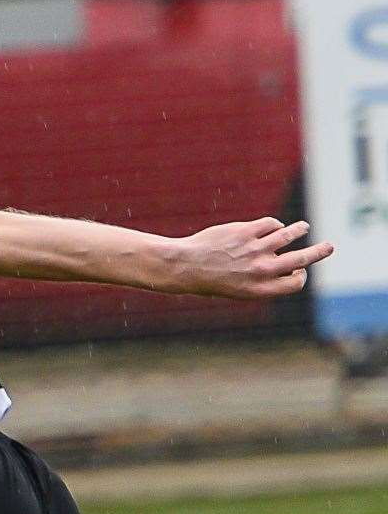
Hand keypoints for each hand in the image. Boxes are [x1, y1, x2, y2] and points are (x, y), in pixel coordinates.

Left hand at [179, 218, 333, 297]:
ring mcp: (254, 249)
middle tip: (329, 247)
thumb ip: (260, 281)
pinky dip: (274, 225)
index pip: (294, 284)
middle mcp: (261, 270)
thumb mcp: (236, 289)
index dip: (300, 277)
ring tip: (303, 227)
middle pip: (301, 259)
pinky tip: (273, 226)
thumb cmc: (208, 280)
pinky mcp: (246, 232)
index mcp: (259, 289)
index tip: (299, 271)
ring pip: (289, 235)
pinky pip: (270, 224)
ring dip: (299, 230)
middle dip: (319, 253)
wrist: (184, 266)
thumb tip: (282, 269)